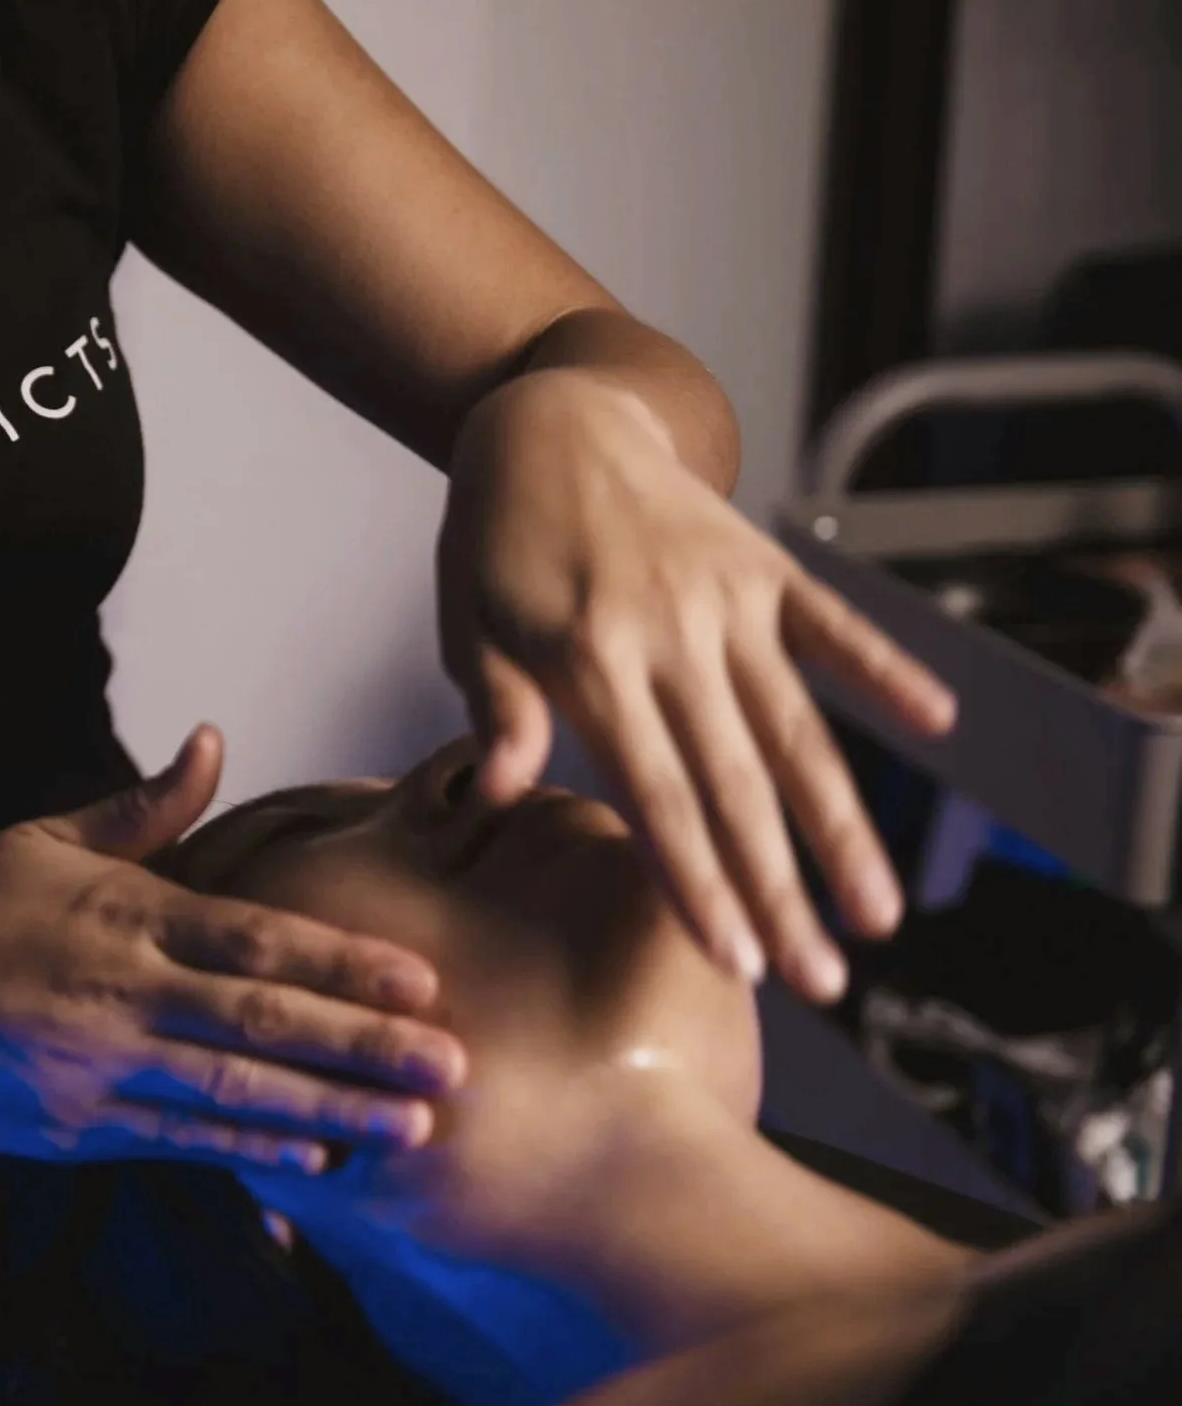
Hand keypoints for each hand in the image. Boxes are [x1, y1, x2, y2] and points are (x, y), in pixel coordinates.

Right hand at [0, 726, 466, 1170]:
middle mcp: (119, 994)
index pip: (255, 939)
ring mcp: (97, 1067)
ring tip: (411, 1131)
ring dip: (330, 1113)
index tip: (422, 982)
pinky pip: (179, 1142)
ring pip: (233, 1096)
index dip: (343, 964)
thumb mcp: (45, 838)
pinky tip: (316, 1161)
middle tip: (455, 1070)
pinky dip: (250, 1152)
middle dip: (365, 1049)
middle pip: (263, 1024)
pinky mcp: (74, 1127)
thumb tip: (212, 741)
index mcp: (125, 916)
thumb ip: (144, 808)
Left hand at [436, 369, 955, 1002]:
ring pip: (798, 728)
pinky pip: (836, 626)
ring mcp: (729, 600)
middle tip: (821, 984)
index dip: (698, 883)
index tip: (735, 962)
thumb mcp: (466, 620)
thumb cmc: (496, 542)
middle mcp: (671, 634)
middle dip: (782, 891)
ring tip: (880, 914)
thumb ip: (496, 704)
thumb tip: (507, 789)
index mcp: (590, 659)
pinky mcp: (767, 566)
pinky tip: (939, 721)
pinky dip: (887, 668)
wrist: (554, 421)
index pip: (654, 795)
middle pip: (738, 786)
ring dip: (843, 826)